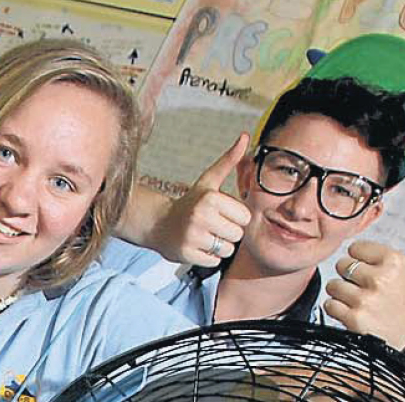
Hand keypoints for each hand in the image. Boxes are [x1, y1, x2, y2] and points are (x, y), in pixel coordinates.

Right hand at [153, 133, 251, 266]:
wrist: (158, 224)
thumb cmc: (190, 202)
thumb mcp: (209, 181)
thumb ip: (230, 161)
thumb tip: (246, 136)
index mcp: (210, 198)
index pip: (245, 217)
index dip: (235, 217)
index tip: (220, 214)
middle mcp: (200, 217)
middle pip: (238, 235)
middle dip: (228, 233)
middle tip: (211, 226)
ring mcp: (192, 237)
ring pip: (227, 249)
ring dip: (219, 246)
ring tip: (205, 236)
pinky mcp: (186, 254)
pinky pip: (213, 261)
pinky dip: (208, 257)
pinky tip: (197, 246)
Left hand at [324, 199, 404, 350]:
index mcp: (395, 261)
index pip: (356, 248)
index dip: (363, 259)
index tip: (376, 270)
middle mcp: (380, 279)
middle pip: (342, 265)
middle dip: (351, 276)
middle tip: (369, 287)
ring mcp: (365, 300)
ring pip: (333, 285)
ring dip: (342, 293)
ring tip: (362, 299)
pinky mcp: (353, 319)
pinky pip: (329, 304)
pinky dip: (337, 309)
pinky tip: (355, 311)